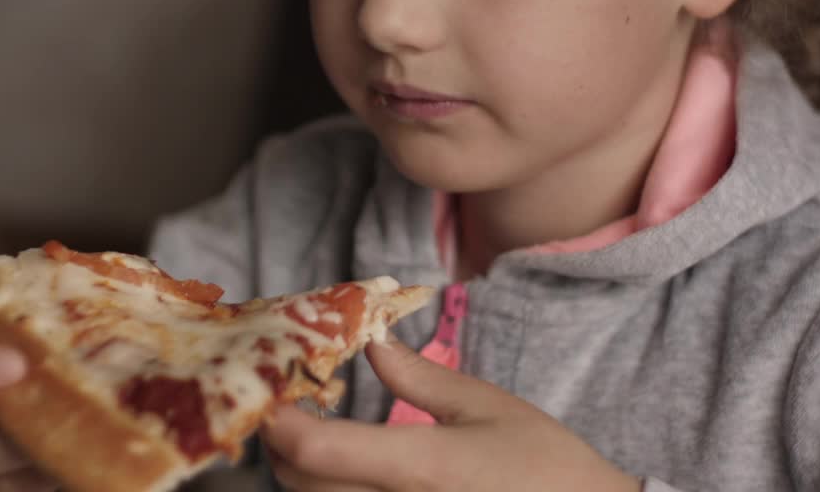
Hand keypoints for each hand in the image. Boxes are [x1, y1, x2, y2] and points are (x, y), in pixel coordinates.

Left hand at [260, 336, 640, 491]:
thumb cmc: (545, 466)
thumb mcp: (486, 407)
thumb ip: (419, 377)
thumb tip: (373, 343)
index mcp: (420, 466)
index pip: (316, 450)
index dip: (279, 421)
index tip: (274, 391)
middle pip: (300, 484)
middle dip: (281, 443)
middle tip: (289, 405)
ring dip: (304, 472)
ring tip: (315, 438)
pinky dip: (334, 491)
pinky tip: (348, 470)